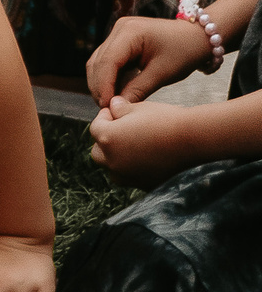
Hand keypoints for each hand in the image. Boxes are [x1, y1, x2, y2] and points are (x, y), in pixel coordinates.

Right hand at [88, 16, 214, 106]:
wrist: (198, 37)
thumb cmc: (185, 52)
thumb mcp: (163, 74)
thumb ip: (138, 90)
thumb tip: (117, 107)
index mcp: (130, 32)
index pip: (107, 62)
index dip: (104, 85)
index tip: (107, 106)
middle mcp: (119, 29)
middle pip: (98, 61)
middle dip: (99, 86)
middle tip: (106, 109)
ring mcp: (118, 33)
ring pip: (98, 61)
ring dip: (101, 83)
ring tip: (109, 103)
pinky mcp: (120, 40)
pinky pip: (107, 60)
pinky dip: (108, 77)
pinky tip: (114, 92)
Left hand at [90, 95, 213, 186]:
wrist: (196, 141)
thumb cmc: (166, 120)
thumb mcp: (139, 108)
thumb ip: (119, 108)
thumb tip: (112, 105)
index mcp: (107, 139)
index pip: (95, 127)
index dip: (105, 117)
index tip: (116, 112)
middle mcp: (113, 161)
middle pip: (98, 151)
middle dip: (105, 140)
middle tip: (122, 130)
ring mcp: (128, 176)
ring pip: (112, 168)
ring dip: (116, 158)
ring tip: (133, 146)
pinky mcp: (144, 186)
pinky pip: (131, 178)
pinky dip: (133, 169)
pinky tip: (147, 158)